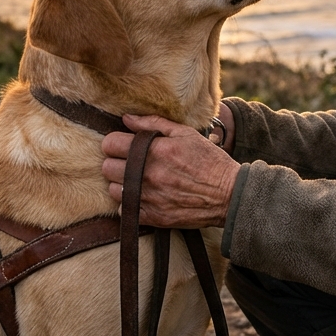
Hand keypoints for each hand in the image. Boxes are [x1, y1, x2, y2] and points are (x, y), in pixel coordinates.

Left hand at [101, 115, 240, 228]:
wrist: (228, 195)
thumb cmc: (209, 161)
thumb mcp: (185, 134)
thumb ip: (153, 123)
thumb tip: (127, 118)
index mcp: (154, 151)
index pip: (111, 144)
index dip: (115, 142)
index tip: (122, 145)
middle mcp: (147, 175)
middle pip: (107, 168)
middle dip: (116, 162)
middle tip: (130, 162)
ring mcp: (148, 198)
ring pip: (113, 190)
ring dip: (122, 184)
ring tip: (137, 180)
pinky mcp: (152, 218)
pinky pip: (124, 209)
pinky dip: (130, 203)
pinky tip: (145, 196)